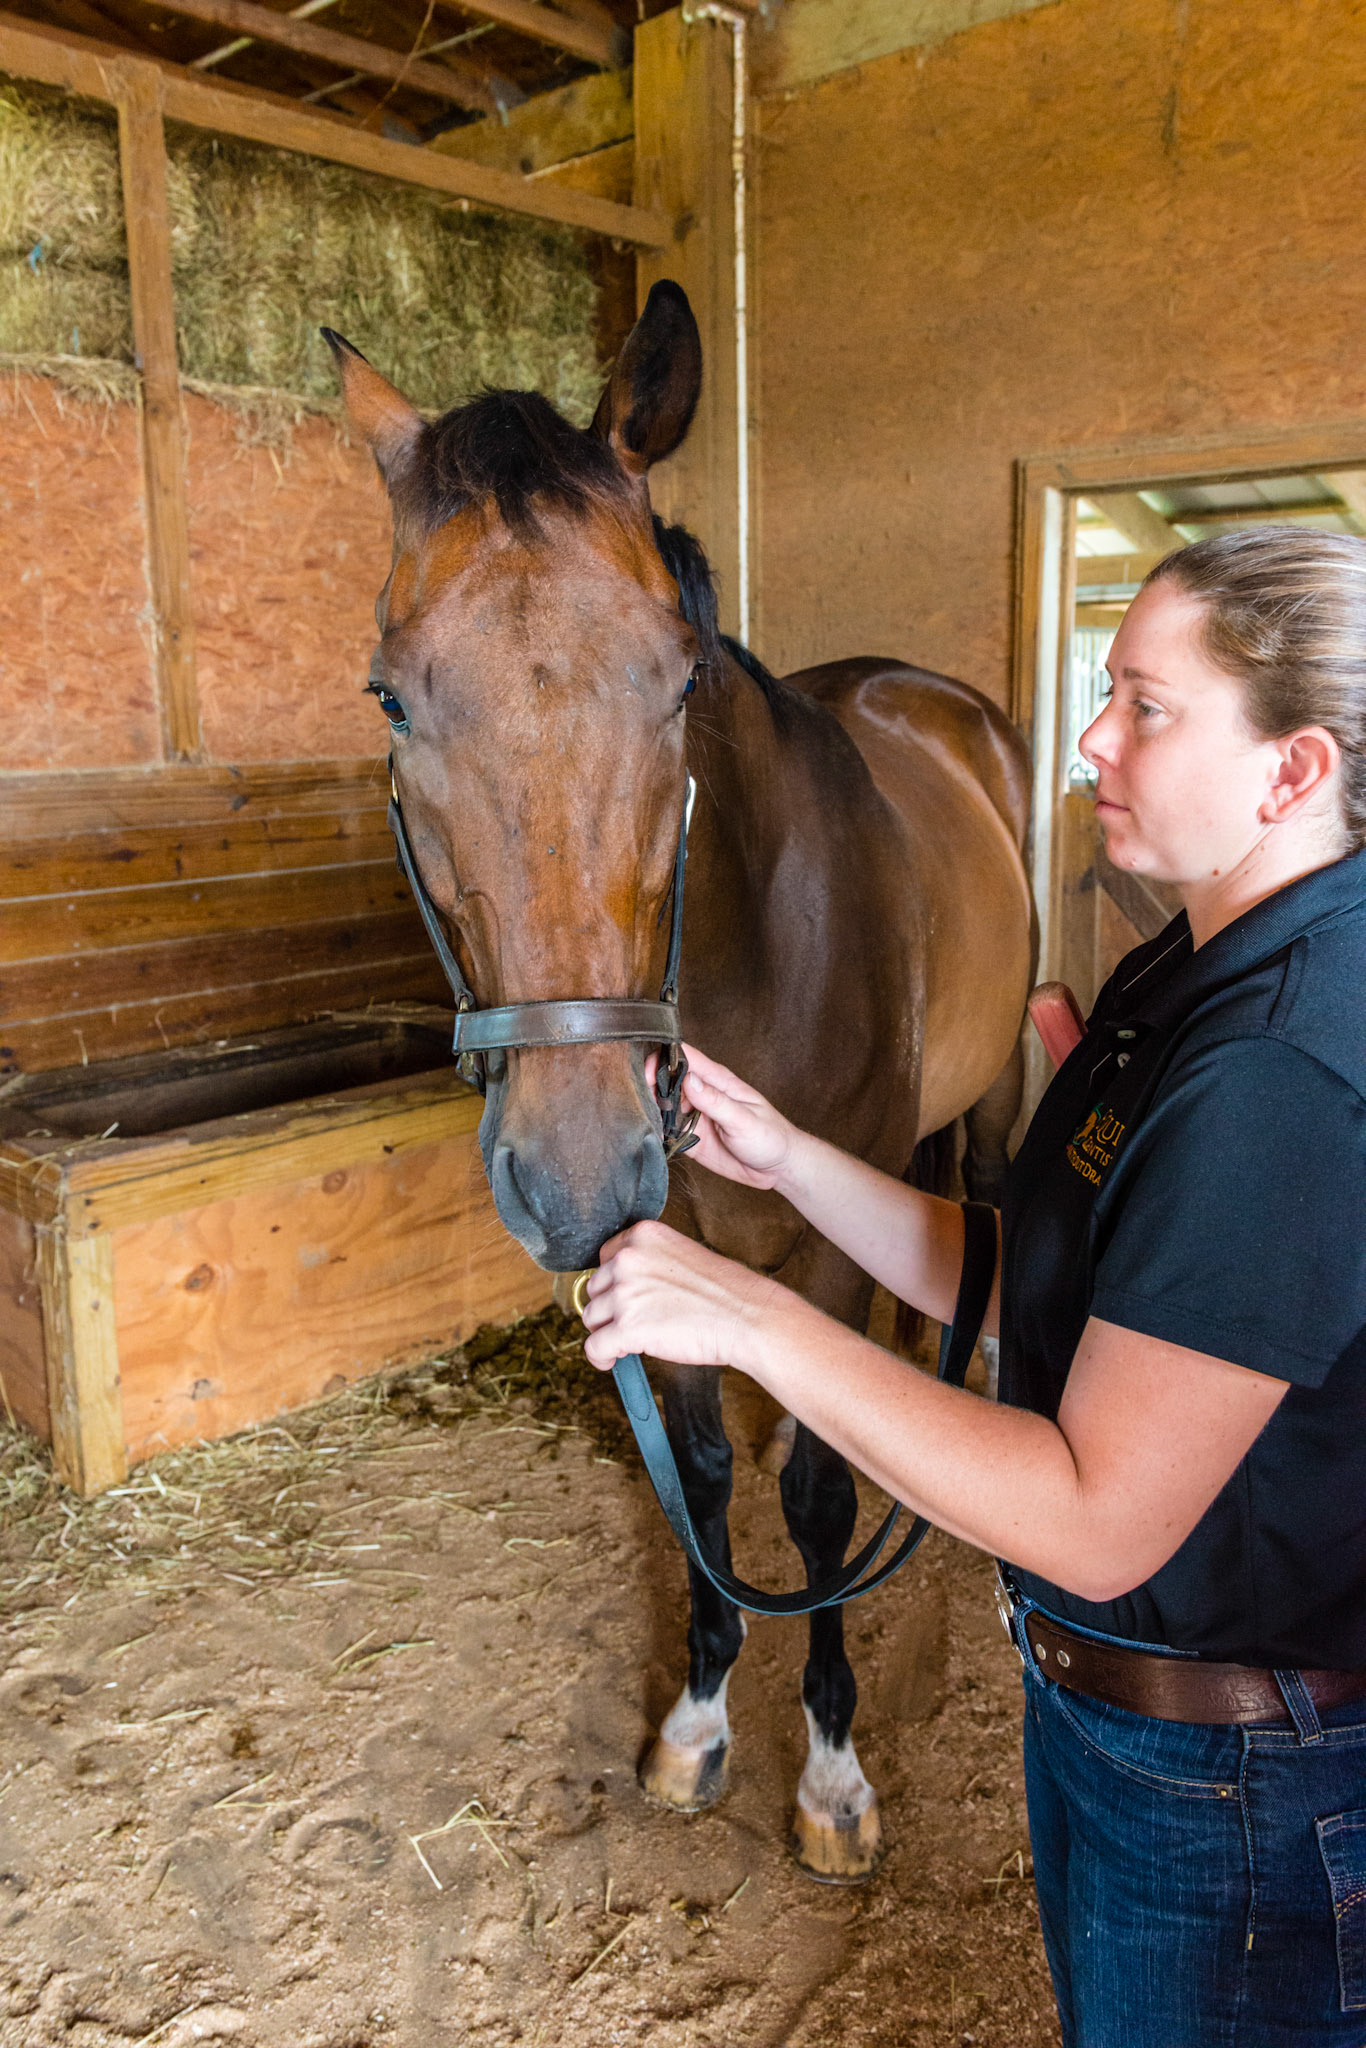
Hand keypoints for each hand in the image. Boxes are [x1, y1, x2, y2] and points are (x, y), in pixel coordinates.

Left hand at [580, 1219, 780, 1372]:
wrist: (747, 1317)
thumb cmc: (724, 1292)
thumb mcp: (682, 1255)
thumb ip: (649, 1262)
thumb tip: (621, 1286)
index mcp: (643, 1235)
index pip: (605, 1257)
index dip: (614, 1282)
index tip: (625, 1297)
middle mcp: (628, 1259)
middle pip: (594, 1289)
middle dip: (609, 1308)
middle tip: (632, 1321)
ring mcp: (626, 1293)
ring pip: (591, 1318)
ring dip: (606, 1332)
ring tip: (627, 1342)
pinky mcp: (627, 1328)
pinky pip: (594, 1347)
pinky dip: (600, 1357)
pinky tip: (614, 1360)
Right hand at [650, 1042, 798, 1190]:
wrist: (777, 1168)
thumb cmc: (770, 1137)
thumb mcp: (744, 1119)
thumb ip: (715, 1101)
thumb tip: (689, 1080)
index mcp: (717, 1081)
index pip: (684, 1057)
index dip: (662, 1058)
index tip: (648, 1073)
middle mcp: (701, 1095)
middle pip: (666, 1079)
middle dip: (649, 1085)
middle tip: (644, 1101)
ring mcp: (694, 1115)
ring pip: (662, 1104)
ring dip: (651, 1109)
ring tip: (646, 1119)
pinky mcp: (690, 1137)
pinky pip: (666, 1130)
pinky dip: (656, 1131)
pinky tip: (653, 1136)